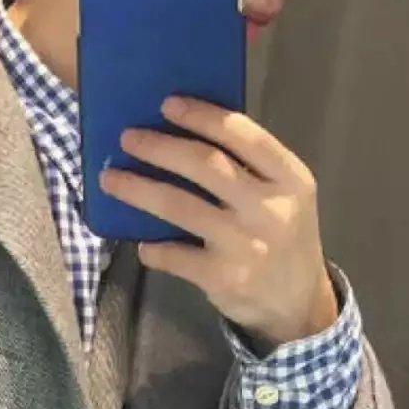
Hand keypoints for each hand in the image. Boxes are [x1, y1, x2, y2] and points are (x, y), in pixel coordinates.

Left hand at [100, 96, 337, 349]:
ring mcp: (246, 245)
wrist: (297, 304)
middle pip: (205, 165)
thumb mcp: (281, 195)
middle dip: (160, 147)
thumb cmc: (280, 234)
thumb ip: (246, 166)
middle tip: (127, 137)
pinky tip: (140, 242)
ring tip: (110, 178)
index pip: (246, 136)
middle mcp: (271, 210)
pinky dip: (152, 248)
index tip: (167, 103)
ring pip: (179, 206)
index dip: (203, 116)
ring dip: (138, 189)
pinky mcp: (223, 278)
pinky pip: (174, 255)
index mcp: (290, 179)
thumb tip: (179, 130)